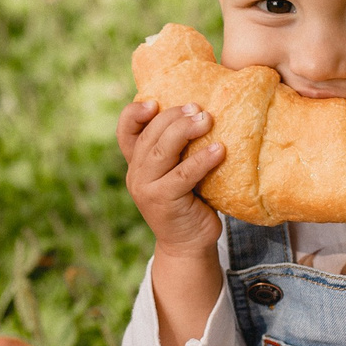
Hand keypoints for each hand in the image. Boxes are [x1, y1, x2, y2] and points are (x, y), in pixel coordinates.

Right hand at [119, 100, 224, 254]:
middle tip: (198, 109)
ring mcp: (146, 189)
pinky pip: (183, 174)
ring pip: (162, 151)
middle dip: (174, 117)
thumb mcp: (177, 172)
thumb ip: (178, 149)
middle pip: (149, 136)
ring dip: (185, 131)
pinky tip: (220, 150)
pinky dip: (201, 160)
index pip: (125, 132)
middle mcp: (136, 174)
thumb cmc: (190, 201)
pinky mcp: (163, 201)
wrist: (189, 244)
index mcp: (136, 163)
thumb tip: (203, 112)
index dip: (134, 113)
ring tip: (208, 120)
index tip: (154, 101)